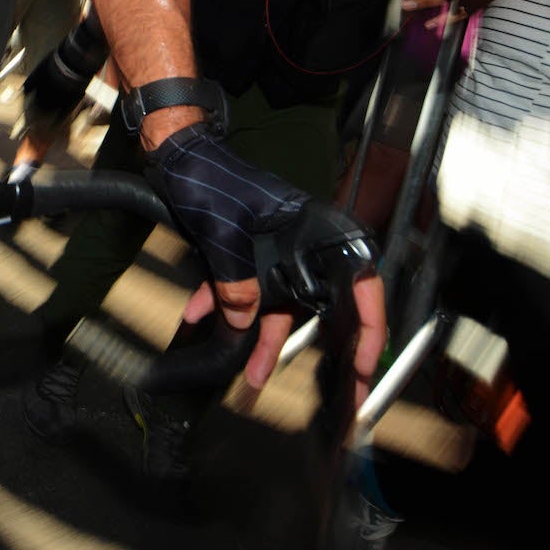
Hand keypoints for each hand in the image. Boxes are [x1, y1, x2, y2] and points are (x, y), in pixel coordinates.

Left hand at [144, 121, 384, 402]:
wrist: (178, 153)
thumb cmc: (210, 177)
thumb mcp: (223, 229)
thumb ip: (233, 278)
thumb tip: (243, 319)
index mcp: (313, 231)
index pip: (360, 281)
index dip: (370, 325)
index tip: (366, 363)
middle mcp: (302, 246)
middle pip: (323, 304)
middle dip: (328, 352)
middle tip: (343, 396)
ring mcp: (275, 253)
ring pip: (279, 306)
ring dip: (262, 340)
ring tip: (252, 376)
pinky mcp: (247, 256)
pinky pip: (243, 291)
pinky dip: (222, 305)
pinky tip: (198, 319)